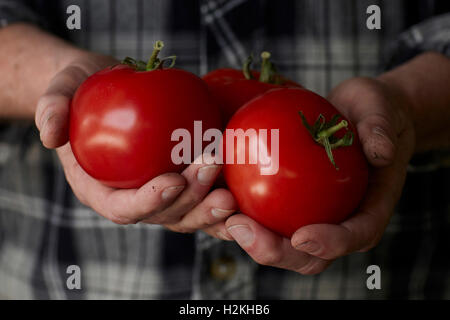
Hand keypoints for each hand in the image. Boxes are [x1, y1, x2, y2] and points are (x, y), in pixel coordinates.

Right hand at [35, 52, 235, 239]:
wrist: (110, 92)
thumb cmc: (85, 91)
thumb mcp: (61, 89)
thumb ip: (52, 108)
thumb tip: (50, 134)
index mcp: (100, 189)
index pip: (122, 208)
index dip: (148, 202)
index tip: (172, 180)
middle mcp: (134, 199)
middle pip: (164, 215)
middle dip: (191, 197)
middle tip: (212, 166)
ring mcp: (161, 195)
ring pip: (189, 215)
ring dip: (212, 209)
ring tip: (235, 195)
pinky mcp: (183, 184)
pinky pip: (205, 200)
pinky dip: (224, 205)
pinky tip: (246, 197)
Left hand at [225, 77, 414, 273]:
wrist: (354, 113)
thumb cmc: (372, 113)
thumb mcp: (381, 111)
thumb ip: (380, 129)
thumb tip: (380, 152)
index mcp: (368, 209)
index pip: (354, 236)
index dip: (330, 244)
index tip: (303, 236)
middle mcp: (337, 222)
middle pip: (308, 255)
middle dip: (274, 250)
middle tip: (241, 227)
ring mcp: (310, 216)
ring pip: (280, 243)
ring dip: (249, 239)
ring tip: (224, 217)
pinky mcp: (287, 204)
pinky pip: (263, 217)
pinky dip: (240, 213)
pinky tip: (217, 194)